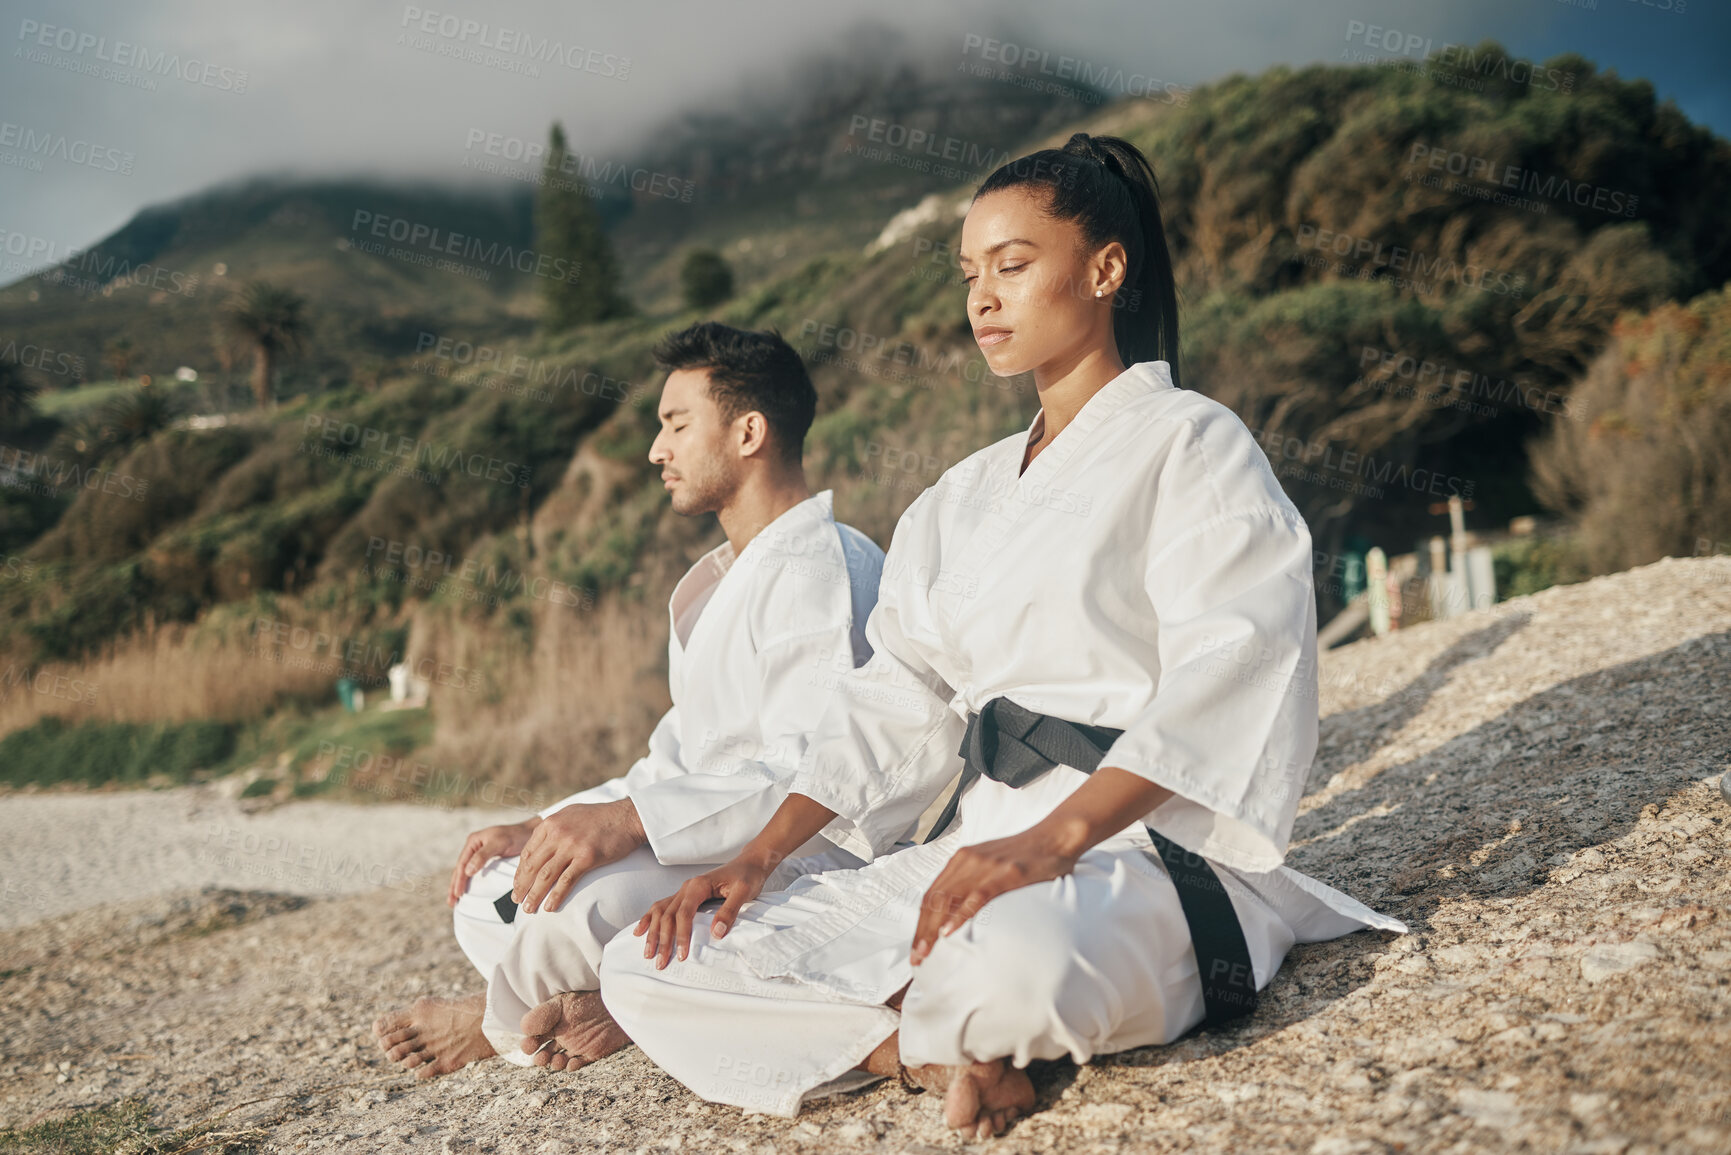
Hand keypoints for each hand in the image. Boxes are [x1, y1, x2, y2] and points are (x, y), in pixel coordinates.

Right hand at [448, 820, 538, 905]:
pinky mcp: (487, 860)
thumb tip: (466, 871)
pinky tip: (467, 891)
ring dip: (459, 885)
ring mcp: (480, 853)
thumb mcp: (499, 843)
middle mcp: (474, 847)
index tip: (457, 894)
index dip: (458, 880)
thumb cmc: (516, 836)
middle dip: (454, 886)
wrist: (530, 832)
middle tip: (451, 902)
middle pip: (460, 869)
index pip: (462, 864)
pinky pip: (474, 872)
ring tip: (454, 901)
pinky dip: (469, 882)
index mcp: (473, 841)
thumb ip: (482, 856)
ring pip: (465, 872)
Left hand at [512, 799, 647, 913]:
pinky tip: (550, 907)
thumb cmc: (601, 817)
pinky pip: (567, 881)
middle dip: (522, 886)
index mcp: (551, 823)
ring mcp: (572, 845)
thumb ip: (554, 827)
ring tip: (528, 909)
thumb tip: (541, 843)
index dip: (519, 872)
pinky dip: (556, 896)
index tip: (517, 885)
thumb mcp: (571, 814)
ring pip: (546, 875)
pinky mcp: (587, 857)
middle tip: (516, 901)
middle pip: (533, 865)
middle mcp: (558, 833)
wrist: (627, 817)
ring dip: (534, 894)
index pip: (528, 852)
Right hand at [631, 852, 778, 968]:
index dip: (681, 935)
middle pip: (668, 915)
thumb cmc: (748, 876)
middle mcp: (687, 887)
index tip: (682, 955)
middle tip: (660, 962)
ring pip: (661, 911)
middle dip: (663, 940)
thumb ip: (729, 911)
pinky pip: (662, 906)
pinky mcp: (686, 894)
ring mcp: (683, 890)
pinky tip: (640, 930)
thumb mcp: (744, 892)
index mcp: (698, 886)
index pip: (683, 913)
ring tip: (648, 953)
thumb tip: (715, 933)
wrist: (749, 863)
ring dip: (653, 932)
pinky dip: (649, 918)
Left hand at [909, 828, 1080, 966]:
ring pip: (948, 900)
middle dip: (922, 931)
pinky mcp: (1005, 874)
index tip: (916, 947)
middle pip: (934, 900)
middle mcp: (967, 860)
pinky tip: (949, 932)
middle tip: (916, 958)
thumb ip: (973, 880)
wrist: (1055, 836)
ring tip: (926, 952)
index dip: (920, 922)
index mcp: (961, 859)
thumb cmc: (1026, 854)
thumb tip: (960, 909)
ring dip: (933, 929)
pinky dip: (960, 915)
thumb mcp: (991, 863)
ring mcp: (985, 867)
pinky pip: (976, 897)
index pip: (931, 895)